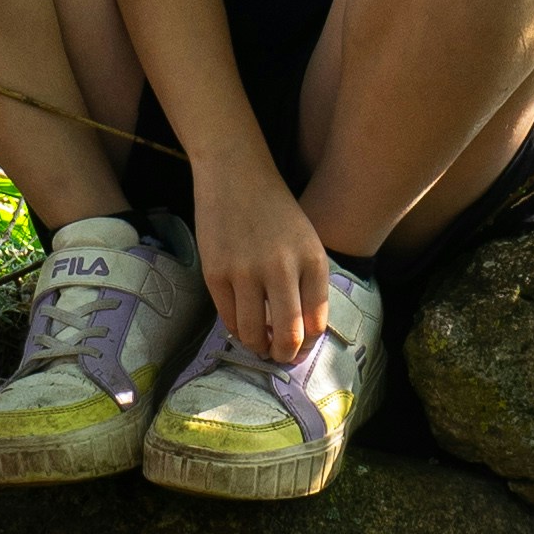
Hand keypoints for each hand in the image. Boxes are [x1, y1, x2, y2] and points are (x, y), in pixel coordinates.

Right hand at [192, 153, 332, 364]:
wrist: (236, 175)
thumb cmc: (275, 212)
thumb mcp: (306, 242)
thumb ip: (309, 283)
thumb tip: (302, 334)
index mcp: (312, 261)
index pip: (317, 322)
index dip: (309, 344)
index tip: (301, 348)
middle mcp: (282, 268)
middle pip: (289, 334)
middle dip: (285, 355)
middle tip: (280, 358)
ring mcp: (246, 271)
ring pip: (255, 333)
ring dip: (258, 347)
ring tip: (259, 345)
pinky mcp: (216, 272)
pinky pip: (228, 318)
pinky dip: (236, 330)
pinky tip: (241, 326)